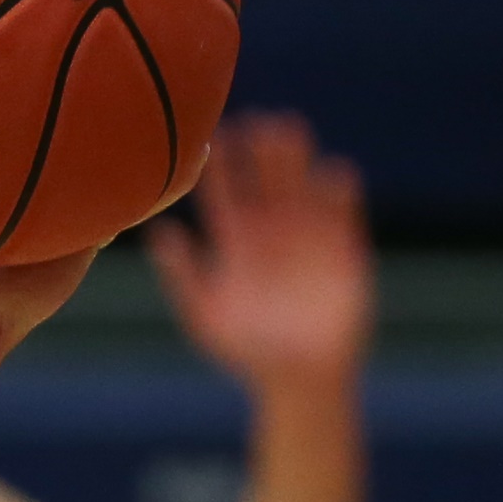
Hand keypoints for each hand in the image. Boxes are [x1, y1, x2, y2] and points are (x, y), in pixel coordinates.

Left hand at [146, 113, 372, 397]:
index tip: (211, 138)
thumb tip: (159, 232)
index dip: (217, 165)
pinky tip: (331, 175)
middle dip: (260, 149)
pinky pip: (342, 213)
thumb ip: (184, 276)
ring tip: (289, 131)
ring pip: (302, 184)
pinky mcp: (343, 250)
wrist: (298, 380)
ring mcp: (307, 236)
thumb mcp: (206, 316)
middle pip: (264, 177)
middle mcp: (271, 230)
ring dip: (297, 158)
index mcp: (235, 240)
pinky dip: (338, 191)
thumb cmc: (247, 352)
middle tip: (255, 121)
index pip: (222, 192)